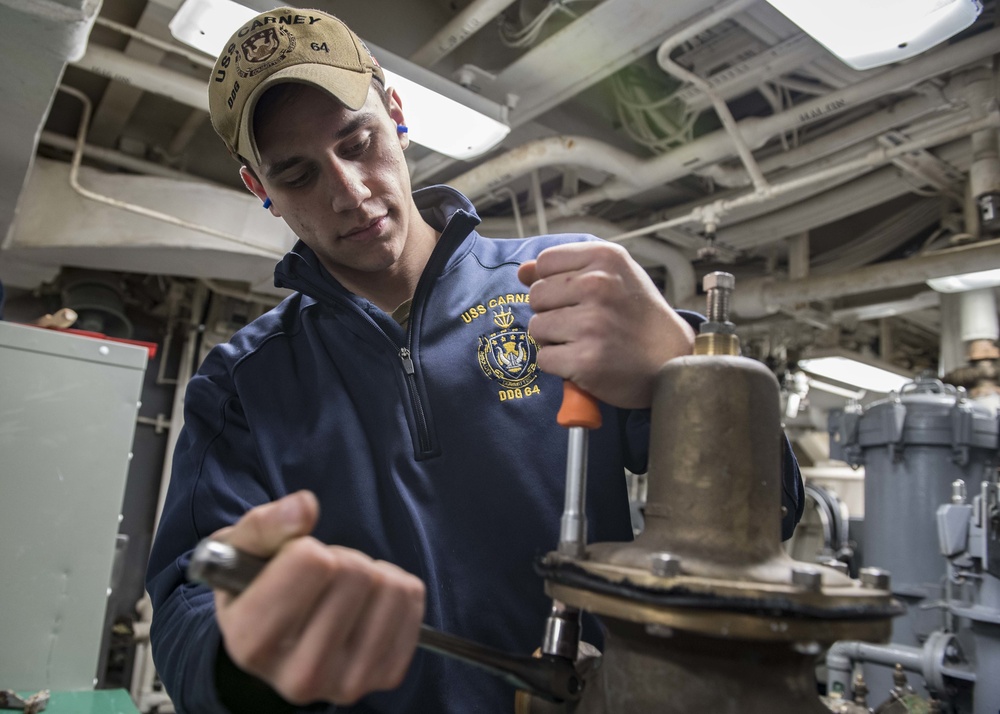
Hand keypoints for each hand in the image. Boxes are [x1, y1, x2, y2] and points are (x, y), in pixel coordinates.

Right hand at [211, 491, 425, 705]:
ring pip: (388, 587)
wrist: (274, 635)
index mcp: (251, 643)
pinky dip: (395, 588)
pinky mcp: (386, 676)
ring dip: (368, 573)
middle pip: (354, 573)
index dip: (305, 547)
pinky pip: (412, 600)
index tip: (293, 563)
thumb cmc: (257, 582)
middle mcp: (298, 676)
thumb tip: (305, 507)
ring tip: (341, 591)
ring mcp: (346, 683)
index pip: (312, 562)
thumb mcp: (241, 548)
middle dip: (339, 559)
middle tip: (320, 579)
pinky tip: (366, 603)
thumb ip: (265, 524)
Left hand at [518, 241, 694, 408]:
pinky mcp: (586, 360)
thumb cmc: (638, 317)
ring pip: (537, 328)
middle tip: (583, 323)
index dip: (553, 282)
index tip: (576, 297)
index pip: (545, 262)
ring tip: (584, 342)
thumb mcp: (613, 277)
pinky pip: (544, 359)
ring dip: (554, 340)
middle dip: (551, 312)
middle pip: (536, 295)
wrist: (671, 360)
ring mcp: (592, 324)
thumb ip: (567, 269)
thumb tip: (523, 271)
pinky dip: (559, 365)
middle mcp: (598, 286)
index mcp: (605, 258)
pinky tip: (584, 361)